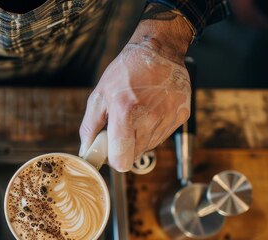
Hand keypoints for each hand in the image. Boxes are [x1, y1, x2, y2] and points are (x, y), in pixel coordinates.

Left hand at [79, 4, 193, 171]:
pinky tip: (149, 111)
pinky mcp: (181, 116)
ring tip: (136, 115)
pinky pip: (162, 136)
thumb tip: (86, 150)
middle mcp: (150, 117)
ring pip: (148, 147)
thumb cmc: (125, 72)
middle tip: (120, 128)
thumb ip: (90, 127)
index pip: (121, 160)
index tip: (109, 149)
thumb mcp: (99, 96)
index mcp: (125, 112)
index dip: (113, 158)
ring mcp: (168, 117)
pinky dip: (152, 130)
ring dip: (138, 138)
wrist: (159, 51)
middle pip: (134, 156)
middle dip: (124, 147)